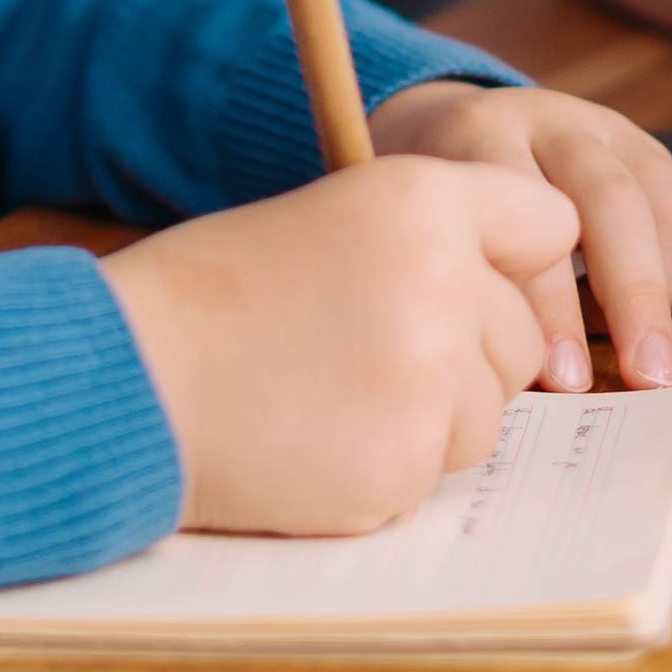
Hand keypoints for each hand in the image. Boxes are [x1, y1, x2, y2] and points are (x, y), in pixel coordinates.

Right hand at [100, 155, 576, 533]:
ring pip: (487, 414)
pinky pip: (433, 472)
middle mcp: (444, 283)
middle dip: (464, 353)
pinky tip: (311, 439)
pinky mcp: (402, 467)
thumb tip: (529, 293)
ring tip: (326, 390)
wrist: (123, 379)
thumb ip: (434, 242)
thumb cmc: (214, 296)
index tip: (465, 279)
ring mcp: (428, 383)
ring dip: (428, 416)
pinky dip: (382, 467)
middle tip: (357, 346)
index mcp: (423, 198)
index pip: (548, 223)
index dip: (505, 258)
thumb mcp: (329, 216)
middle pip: (523, 337)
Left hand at [363, 79, 671, 393]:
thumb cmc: (437, 206)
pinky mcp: (654, 158)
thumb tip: (500, 381)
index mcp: (484, 132)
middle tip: (641, 377)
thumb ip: (459, 284)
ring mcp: (613, 136)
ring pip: (667, 207)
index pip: (526, 210)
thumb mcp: (420, 228)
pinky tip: (634, 324)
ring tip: (642, 364)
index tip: (560, 378)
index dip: (549, 301)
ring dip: (661, 296)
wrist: (456, 132)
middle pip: (612, 200)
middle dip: (633, 298)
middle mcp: (557, 125)